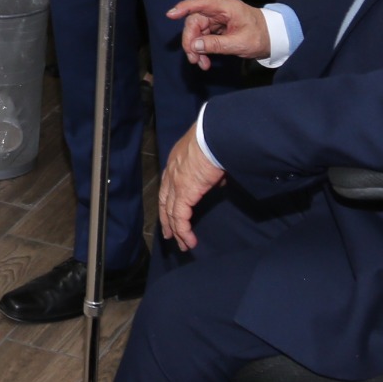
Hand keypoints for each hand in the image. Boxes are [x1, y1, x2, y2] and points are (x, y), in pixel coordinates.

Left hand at [158, 123, 226, 251]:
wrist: (215, 137)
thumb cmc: (216, 142)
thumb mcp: (210, 157)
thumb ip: (211, 172)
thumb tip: (217, 181)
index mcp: (176, 163)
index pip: (168, 187)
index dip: (168, 202)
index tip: (170, 214)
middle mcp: (171, 173)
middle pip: (165, 202)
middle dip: (167, 220)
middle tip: (169, 235)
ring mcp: (176, 184)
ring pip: (171, 213)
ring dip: (176, 231)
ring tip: (183, 245)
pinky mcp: (184, 193)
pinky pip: (180, 217)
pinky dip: (184, 231)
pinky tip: (190, 241)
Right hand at [167, 0, 269, 69]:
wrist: (274, 38)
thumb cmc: (261, 36)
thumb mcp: (239, 43)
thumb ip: (216, 44)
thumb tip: (195, 45)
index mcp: (226, 8)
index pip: (201, 3)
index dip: (184, 8)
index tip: (171, 15)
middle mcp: (219, 10)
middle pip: (195, 21)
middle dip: (191, 40)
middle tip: (193, 59)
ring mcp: (218, 18)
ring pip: (198, 30)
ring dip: (196, 48)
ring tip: (201, 64)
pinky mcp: (218, 27)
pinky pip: (204, 36)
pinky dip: (203, 49)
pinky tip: (204, 60)